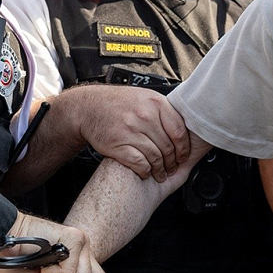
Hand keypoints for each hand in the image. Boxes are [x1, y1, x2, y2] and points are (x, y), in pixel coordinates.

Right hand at [60, 84, 190, 180]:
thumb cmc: (118, 103)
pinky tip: (145, 173)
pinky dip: (145, 171)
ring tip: (160, 174)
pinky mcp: (117, 144)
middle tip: (172, 168)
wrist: (87, 107)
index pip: (179, 131)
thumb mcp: (144, 98)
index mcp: (155, 103)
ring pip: (155, 157)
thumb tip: (185, 126)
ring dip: (160, 170)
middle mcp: (144, 116)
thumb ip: (163, 110)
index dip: (184, 148)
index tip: (183, 156)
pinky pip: (139, 163)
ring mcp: (130, 130)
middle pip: (168, 147)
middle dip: (172, 162)